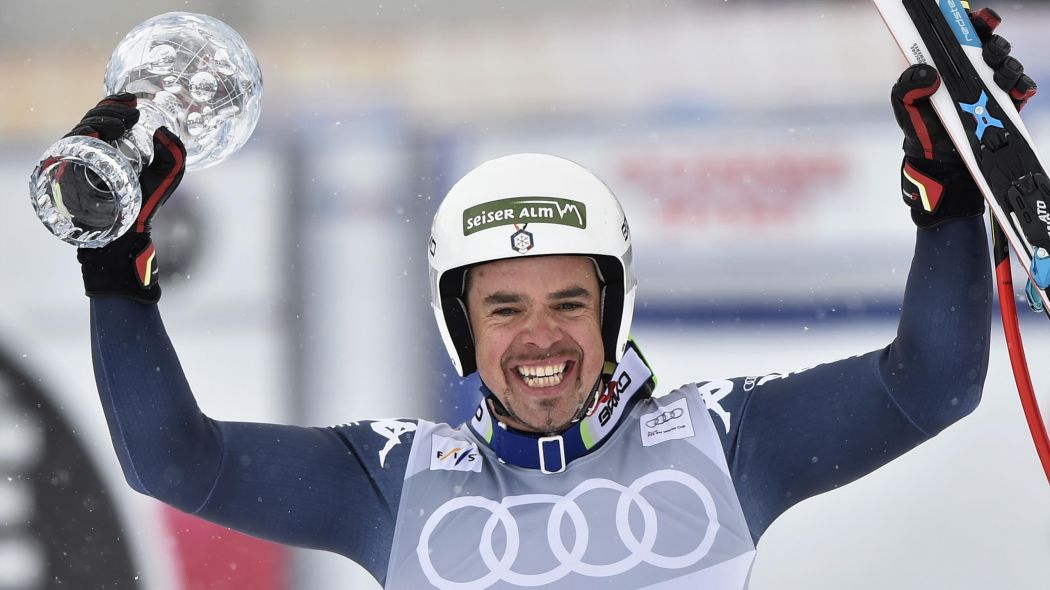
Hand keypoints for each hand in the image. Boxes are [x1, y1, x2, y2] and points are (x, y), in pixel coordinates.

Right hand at [74, 93, 186, 302]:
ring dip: (100, 122)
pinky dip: (82, 138)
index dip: (116, 103)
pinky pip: (69, 149)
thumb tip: (162, 130)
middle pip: (93, 118)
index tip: (132, 99)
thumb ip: (175, 154)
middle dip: (111, 110)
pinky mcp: (68, 172)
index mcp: (113, 145)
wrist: (129, 231)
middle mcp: (94, 149)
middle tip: (131, 115)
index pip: (107, 116)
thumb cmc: (146, 202)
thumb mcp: (169, 175)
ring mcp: (80, 159)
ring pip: (82, 129)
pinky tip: (98, 136)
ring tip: (121, 126)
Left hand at [890, 7, 1035, 227]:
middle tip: (988, 49)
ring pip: (1007, 63)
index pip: (959, 36)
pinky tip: (1017, 91)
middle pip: (989, 44)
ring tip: (999, 75)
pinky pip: (1021, 88)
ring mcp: (990, 86)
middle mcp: (970, 71)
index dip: (968, 22)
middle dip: (992, 41)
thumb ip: (906, 87)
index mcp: (945, 65)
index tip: (973, 17)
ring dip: (1006, 64)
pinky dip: (1022, 86)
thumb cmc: (921, 130)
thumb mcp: (904, 108)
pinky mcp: (1006, 103)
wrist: (941, 166)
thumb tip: (927, 73)